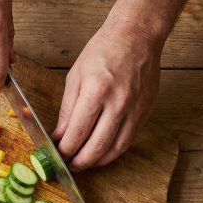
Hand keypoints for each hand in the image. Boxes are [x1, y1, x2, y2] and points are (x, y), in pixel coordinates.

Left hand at [51, 22, 162, 170]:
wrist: (136, 36)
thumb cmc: (103, 51)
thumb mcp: (75, 76)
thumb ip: (67, 109)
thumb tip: (60, 135)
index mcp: (96, 91)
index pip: (78, 133)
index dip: (65, 150)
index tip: (57, 156)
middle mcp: (118, 103)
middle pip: (97, 147)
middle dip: (80, 162)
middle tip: (68, 166)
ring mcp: (135, 109)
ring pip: (116, 149)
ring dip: (98, 161)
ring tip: (84, 162)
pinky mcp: (146, 112)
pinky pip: (128, 140)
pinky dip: (113, 151)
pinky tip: (101, 151)